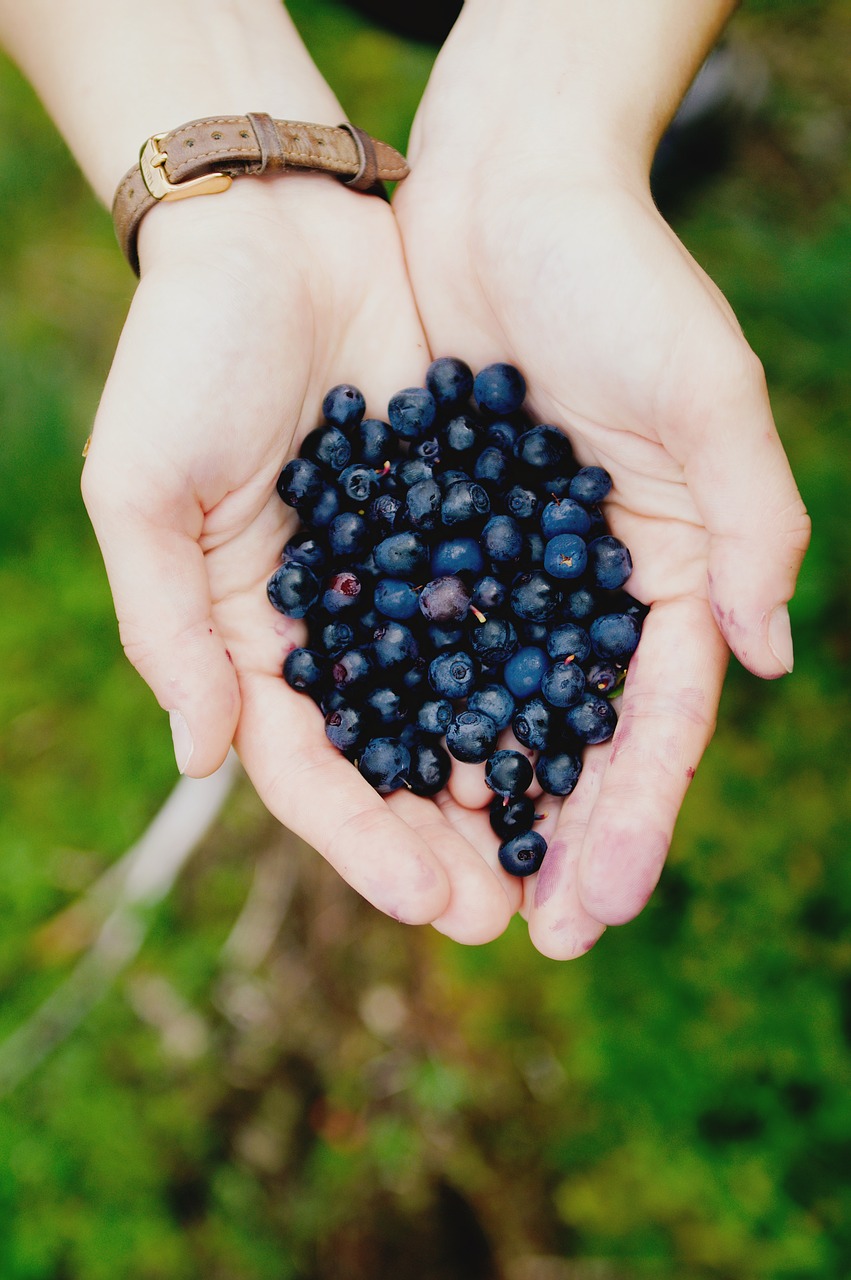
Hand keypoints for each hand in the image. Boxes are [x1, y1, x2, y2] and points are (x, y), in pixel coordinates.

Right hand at [81, 178, 519, 942]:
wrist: (278, 231)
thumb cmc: (187, 357)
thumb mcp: (146, 491)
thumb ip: (169, 627)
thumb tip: (204, 761)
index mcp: (252, 635)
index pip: (307, 765)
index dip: (364, 839)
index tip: (428, 902)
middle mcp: (336, 624)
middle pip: (397, 757)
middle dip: (449, 840)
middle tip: (514, 917)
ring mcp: (409, 578)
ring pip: (467, 702)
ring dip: (512, 780)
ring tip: (569, 853)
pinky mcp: (474, 523)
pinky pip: (518, 611)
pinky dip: (551, 674)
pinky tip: (596, 726)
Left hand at [395, 83, 810, 957]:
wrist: (500, 193)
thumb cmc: (618, 277)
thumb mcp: (702, 389)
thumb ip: (749, 520)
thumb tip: (766, 656)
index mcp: (667, 567)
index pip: (657, 718)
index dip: (636, 813)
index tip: (601, 903)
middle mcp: (586, 587)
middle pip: (573, 737)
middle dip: (554, 838)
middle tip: (527, 936)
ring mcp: (505, 574)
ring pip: (490, 713)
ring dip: (472, 805)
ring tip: (448, 894)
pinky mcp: (426, 544)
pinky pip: (410, 649)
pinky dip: (401, 718)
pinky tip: (378, 784)